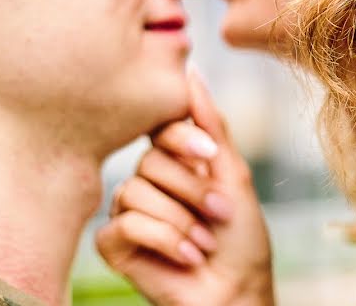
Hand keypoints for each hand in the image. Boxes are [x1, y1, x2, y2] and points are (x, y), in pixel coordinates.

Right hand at [96, 68, 274, 305]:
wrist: (238, 291)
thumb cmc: (241, 237)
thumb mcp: (233, 171)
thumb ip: (209, 124)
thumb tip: (191, 71)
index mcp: (172, 158)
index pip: (159, 126)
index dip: (182, 138)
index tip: (210, 156)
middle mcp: (146, 179)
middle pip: (150, 160)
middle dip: (192, 190)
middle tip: (219, 214)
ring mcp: (127, 210)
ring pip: (136, 191)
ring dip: (182, 221)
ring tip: (206, 243)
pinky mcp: (113, 243)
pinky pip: (123, 223)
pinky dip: (164, 240)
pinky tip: (187, 256)